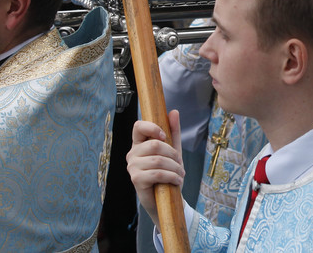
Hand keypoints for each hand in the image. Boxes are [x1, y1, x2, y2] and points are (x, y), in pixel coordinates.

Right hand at [126, 110, 183, 225]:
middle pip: (154, 145)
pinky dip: (172, 176)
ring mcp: (132, 167)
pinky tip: (177, 180)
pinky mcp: (136, 179)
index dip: (152, 128)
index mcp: (139, 143)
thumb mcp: (173, 151)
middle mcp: (132, 154)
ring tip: (180, 173)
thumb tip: (174, 111)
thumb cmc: (167, 173)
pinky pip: (157, 173)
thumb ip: (173, 132)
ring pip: (158, 160)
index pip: (138, 126)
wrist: (166, 199)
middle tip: (179, 163)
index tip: (164, 136)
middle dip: (172, 154)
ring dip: (175, 167)